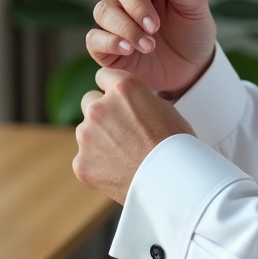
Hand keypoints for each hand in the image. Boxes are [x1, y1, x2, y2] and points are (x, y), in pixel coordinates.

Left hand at [73, 67, 194, 203]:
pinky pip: (85, 158)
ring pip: (85, 131)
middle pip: (89, 101)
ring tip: (125, 154)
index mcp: (122, 88)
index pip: (103, 76)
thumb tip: (127, 103)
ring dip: (99, 138)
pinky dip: (97, 163)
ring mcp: (86, 136)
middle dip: (102, 112)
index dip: (112, 89)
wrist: (173, 182)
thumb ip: (137, 100)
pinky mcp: (81, 163)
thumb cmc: (176, 145)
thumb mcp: (163, 108)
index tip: (118, 100)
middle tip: (122, 130)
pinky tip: (119, 170)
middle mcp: (99, 107)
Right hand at [87, 0, 215, 95]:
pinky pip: (93, 41)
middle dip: (129, 20)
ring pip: (101, 17)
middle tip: (153, 34)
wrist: (195, 66)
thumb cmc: (193, 31)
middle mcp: (125, 3)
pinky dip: (108, 44)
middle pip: (107, 2)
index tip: (154, 24)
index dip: (134, 1)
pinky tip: (129, 51)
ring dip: (123, 32)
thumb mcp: (194, 7)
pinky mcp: (109, 49)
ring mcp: (115, 26)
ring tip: (148, 48)